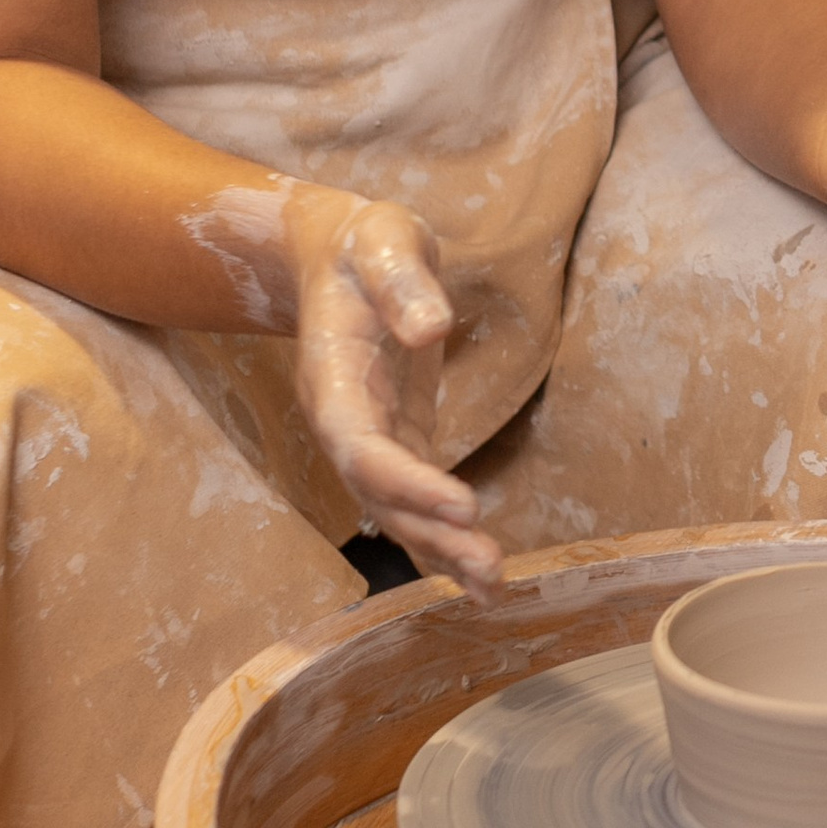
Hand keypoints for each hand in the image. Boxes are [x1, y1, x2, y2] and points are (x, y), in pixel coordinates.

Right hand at [289, 190, 499, 593]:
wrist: (339, 252)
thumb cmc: (363, 244)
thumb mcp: (383, 241)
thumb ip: (403, 282)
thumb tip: (431, 326)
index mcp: (332, 378)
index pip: (361, 445)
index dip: (406, 481)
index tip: (462, 505)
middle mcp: (343, 420)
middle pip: (379, 492)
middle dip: (431, 531)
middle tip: (490, 564)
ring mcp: (368, 434)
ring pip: (396, 507)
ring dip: (441, 548)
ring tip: (494, 586)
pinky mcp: (398, 435)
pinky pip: (416, 495)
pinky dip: (445, 533)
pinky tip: (481, 575)